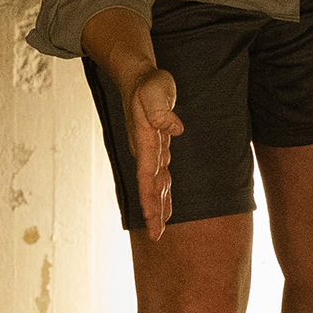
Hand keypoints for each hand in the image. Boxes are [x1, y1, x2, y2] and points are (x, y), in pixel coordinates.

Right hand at [124, 66, 181, 239]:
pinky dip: (162, 193)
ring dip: (158, 206)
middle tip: (156, 236)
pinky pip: (160, 175)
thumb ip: (162, 111)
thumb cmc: (147, 83)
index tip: (151, 216)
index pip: (147, 174)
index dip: (149, 196)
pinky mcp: (157, 148)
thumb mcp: (156, 91)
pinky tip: (165, 205)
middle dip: (153, 211)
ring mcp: (151, 150)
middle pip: (150, 186)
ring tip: (159, 229)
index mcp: (146, 141)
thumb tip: (175, 128)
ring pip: (156, 184)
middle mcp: (147, 150)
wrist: (137, 76)